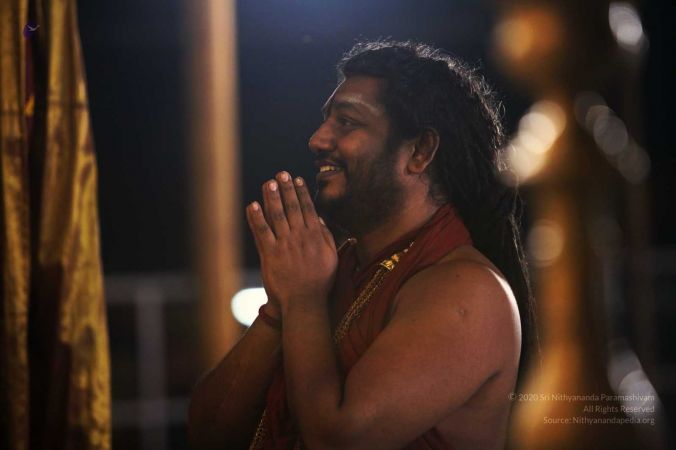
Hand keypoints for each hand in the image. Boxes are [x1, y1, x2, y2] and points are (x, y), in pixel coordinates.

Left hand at [246, 172, 337, 312]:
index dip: (302, 193)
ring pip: (277, 216)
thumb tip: (319, 218)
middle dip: (286, 189)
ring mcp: (284, 245)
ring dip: (271, 198)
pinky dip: (256, 218)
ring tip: (268, 183)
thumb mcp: (331, 257)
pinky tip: (252, 206)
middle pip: (292, 207)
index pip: (308, 209)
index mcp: (315, 236)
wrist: (304, 302)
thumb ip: (326, 236)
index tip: (297, 179)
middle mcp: (300, 237)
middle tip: (281, 174)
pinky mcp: (270, 255)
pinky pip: (262, 233)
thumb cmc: (320, 281)